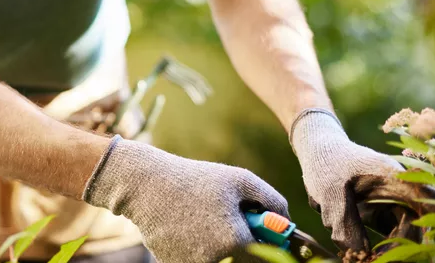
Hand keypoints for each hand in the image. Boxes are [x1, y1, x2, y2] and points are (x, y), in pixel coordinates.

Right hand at [83, 135, 288, 262]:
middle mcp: (217, 260)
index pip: (266, 256)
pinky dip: (198, 250)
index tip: (261, 231)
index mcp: (236, 241)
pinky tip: (188, 229)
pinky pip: (198, 261)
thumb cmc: (196, 179)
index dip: (267, 243)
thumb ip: (272, 200)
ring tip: (205, 222)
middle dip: (241, 244)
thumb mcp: (240, 180)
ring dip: (220, 248)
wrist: (147, 186)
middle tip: (228, 223)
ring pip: (220, 261)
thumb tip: (287, 221)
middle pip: (242, 260)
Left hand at [291, 109, 434, 251]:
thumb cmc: (327, 162)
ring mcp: (395, 202)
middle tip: (376, 261)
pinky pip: (394, 237)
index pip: (425, 194)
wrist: (319, 151)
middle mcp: (400, 190)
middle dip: (404, 250)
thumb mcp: (329, 191)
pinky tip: (367, 256)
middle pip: (418, 225)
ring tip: (367, 260)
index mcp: (392, 176)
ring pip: (407, 236)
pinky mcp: (385, 213)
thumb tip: (360, 256)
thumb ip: (344, 222)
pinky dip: (385, 250)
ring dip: (393, 253)